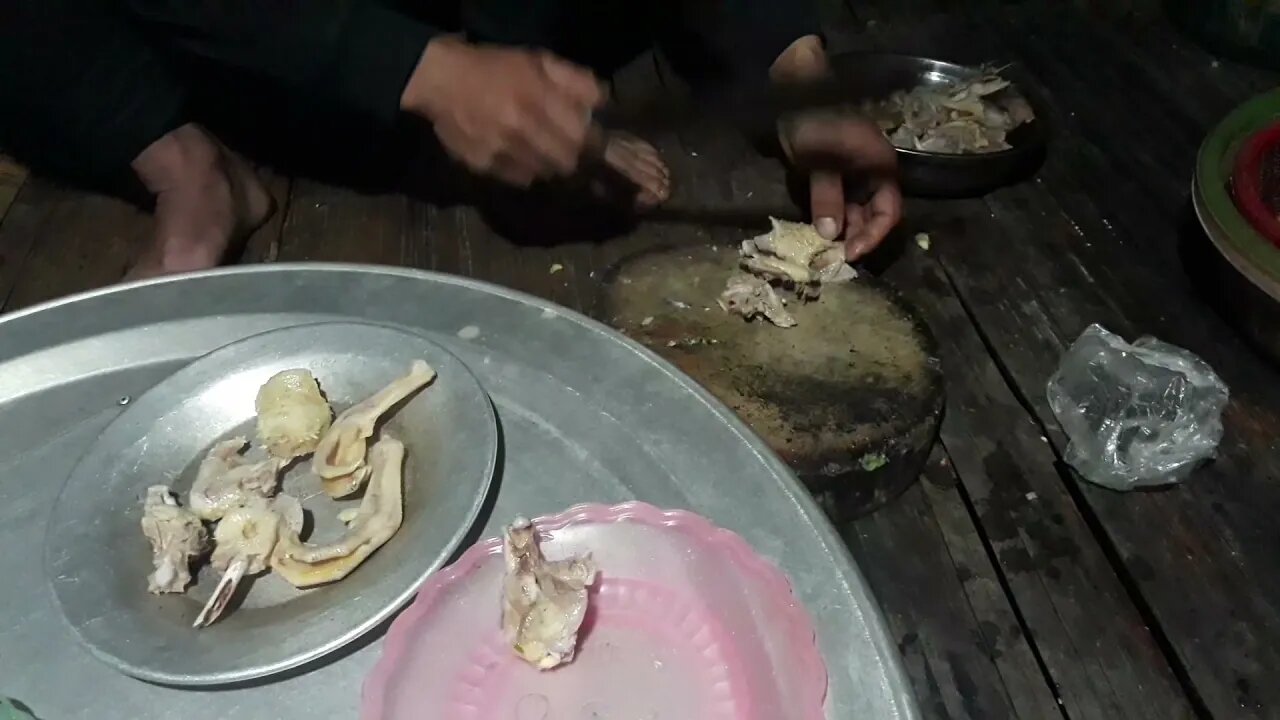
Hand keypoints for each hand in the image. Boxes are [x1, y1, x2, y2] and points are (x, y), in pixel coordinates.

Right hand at [401, 37, 604, 186]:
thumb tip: (603, 103)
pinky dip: (525, 171)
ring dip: (549, 166)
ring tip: (542, 152)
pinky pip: (519, 179)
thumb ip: (576, 80)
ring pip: (545, 174)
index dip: (592, 143)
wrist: (440, 81)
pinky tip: (519, 156)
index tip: (592, 141)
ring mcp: (503, 152)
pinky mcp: (485, 167)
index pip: (583, 137)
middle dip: (573, 158)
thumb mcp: (539, 61)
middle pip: (567, 162)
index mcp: (540, 99)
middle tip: (568, 149)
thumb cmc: (494, 68)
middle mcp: (523, 130)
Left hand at [770, 35, 902, 259]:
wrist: (792, 89)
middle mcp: (873, 172)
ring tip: (823, 249)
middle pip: (873, 215)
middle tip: (832, 257)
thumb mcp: (818, 162)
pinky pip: (839, 201)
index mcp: (880, 166)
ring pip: (855, 211)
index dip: (871, 236)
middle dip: (855, 237)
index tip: (848, 254)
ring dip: (842, 230)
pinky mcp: (835, 172)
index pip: (889, 212)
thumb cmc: (812, 120)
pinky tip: (816, 230)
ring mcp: (854, 172)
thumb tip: (831, 236)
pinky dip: (830, 217)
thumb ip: (827, 198)